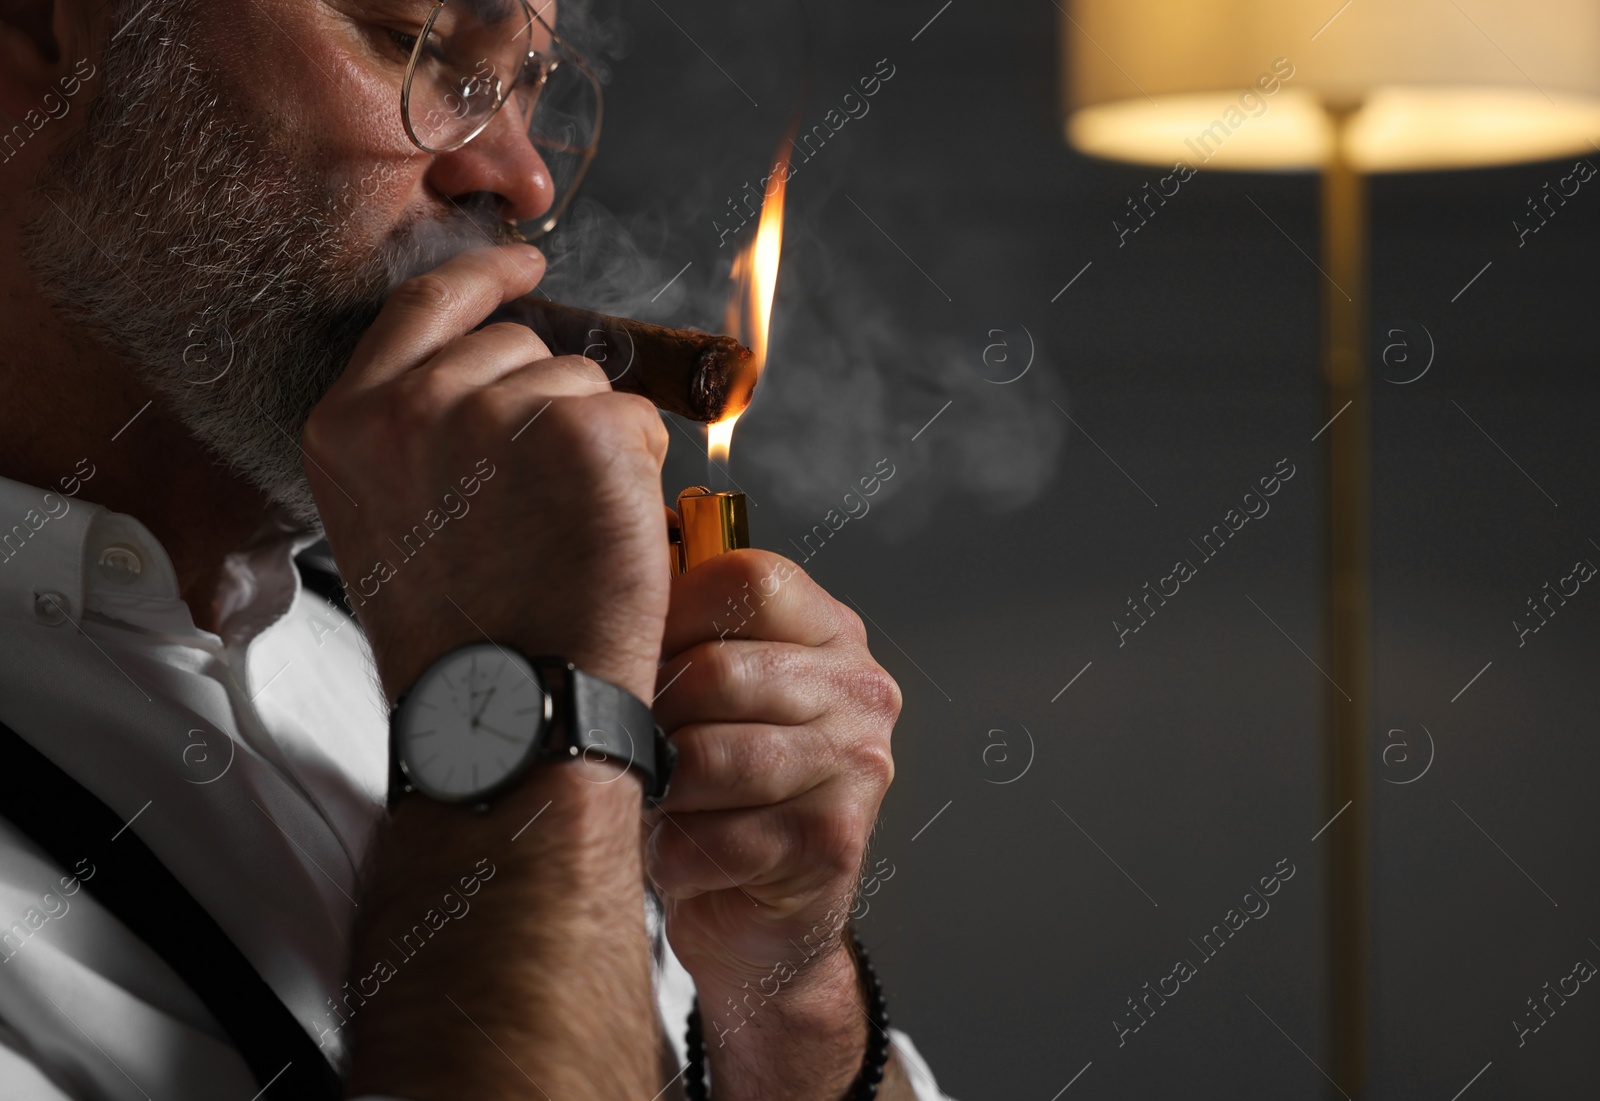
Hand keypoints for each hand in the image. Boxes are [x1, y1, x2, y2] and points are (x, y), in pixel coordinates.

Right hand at [301, 244, 671, 704]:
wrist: (508, 710)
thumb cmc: (462, 638)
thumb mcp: (392, 518)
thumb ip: (417, 432)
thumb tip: (492, 368)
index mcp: (350, 422)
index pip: (424, 305)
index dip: (484, 277)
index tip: (526, 262)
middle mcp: (412, 404)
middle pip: (517, 345)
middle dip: (547, 404)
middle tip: (541, 505)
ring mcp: (495, 412)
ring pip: (583, 382)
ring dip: (595, 443)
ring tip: (562, 534)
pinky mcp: (579, 431)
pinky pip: (634, 418)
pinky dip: (638, 469)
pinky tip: (603, 533)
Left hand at [648, 549, 900, 1085]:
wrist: (756, 914)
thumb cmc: (714, 789)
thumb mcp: (702, 688)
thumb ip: (674, 624)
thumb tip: (593, 575)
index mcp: (828, 630)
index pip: (744, 580)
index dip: (667, 617)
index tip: (639, 660)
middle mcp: (858, 688)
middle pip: (714, 672)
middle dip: (652, 719)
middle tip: (637, 749)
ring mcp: (856, 765)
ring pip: (707, 758)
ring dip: (662, 792)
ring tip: (661, 801)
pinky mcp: (832, 841)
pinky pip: (713, 837)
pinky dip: (675, 855)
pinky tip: (685, 854)